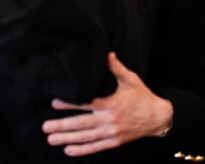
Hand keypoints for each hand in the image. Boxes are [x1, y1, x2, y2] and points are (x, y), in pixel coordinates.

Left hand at [42, 52, 172, 155]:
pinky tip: (69, 150)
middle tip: (46, 127)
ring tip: (51, 139)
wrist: (158, 117)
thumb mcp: (131, 79)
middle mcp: (109, 120)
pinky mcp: (114, 142)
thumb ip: (116, 67)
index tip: (55, 103)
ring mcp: (111, 133)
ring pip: (86, 137)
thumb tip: (107, 53)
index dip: (70, 104)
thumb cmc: (142, 97)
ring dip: (67, 139)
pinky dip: (82, 150)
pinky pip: (96, 147)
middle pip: (81, 124)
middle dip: (62, 126)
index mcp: (110, 104)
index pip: (86, 104)